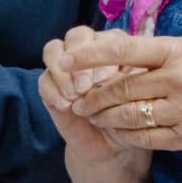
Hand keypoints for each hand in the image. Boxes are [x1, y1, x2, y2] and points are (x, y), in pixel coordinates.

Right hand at [40, 27, 154, 182]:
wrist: (114, 147)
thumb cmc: (133, 118)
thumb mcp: (138, 98)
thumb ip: (127, 81)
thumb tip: (110, 74)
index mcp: (116, 50)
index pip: (106, 36)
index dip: (104, 52)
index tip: (110, 76)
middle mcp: (89, 54)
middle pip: (76, 36)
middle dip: (80, 58)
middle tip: (87, 84)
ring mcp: (66, 70)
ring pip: (53, 50)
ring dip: (63, 71)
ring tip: (75, 95)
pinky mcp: (51, 87)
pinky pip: (43, 78)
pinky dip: (52, 89)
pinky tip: (65, 105)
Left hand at [63, 29, 181, 155]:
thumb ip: (166, 51)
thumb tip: (128, 52)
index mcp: (181, 51)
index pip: (126, 49)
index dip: (92, 54)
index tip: (69, 55)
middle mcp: (179, 79)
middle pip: (122, 86)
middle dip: (93, 93)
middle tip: (75, 95)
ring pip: (128, 114)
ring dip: (104, 115)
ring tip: (91, 114)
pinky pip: (146, 137)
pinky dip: (125, 134)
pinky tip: (115, 131)